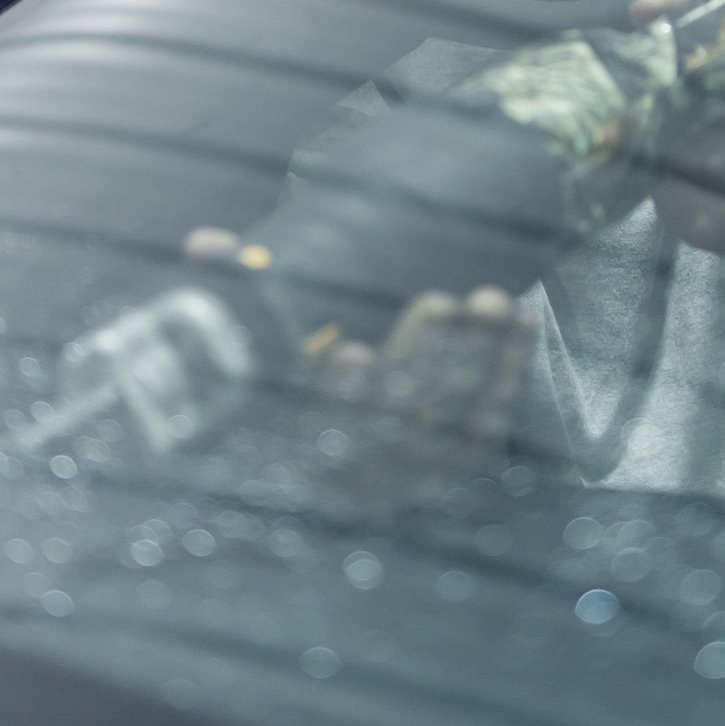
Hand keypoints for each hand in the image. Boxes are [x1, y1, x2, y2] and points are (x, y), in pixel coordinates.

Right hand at [182, 231, 532, 464]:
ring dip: (477, 362)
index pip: (318, 433)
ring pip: (451, 428)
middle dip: (422, 365)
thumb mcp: (243, 331)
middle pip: (395, 432)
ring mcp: (403, 481)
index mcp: (292, 453)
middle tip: (439, 302)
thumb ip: (228, 289)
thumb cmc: (275, 366)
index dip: (338, 398)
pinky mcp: (450, 466)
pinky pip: (490, 424)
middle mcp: (348, 481)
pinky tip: (520, 320)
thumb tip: (205, 244)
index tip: (350, 351)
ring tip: (490, 300)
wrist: (322, 424)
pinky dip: (509, 372)